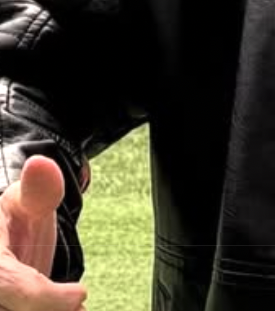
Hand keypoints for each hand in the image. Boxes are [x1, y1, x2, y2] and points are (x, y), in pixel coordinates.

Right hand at [0, 156, 86, 309]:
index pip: (6, 283)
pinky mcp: (3, 302)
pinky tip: (66, 308)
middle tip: (78, 305)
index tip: (81, 294)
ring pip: (14, 310)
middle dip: (44, 309)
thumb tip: (40, 165)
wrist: (3, 232)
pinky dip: (43, 310)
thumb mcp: (27, 199)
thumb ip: (39, 188)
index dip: (45, 297)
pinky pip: (18, 310)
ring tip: (72, 306)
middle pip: (10, 307)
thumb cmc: (14, 216)